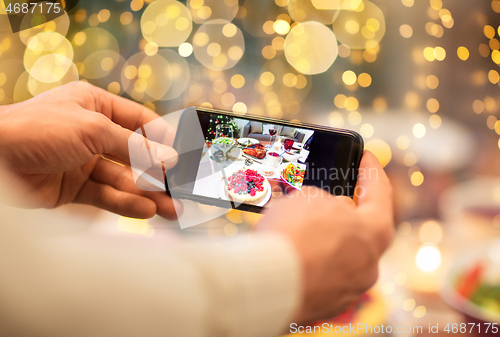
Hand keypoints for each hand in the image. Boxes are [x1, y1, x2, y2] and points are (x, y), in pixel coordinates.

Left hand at [0, 82, 181, 219]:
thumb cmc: (36, 128)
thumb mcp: (93, 129)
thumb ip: (134, 147)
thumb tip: (169, 159)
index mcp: (96, 106)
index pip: (140, 122)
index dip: (163, 139)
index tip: (184, 156)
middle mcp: (93, 133)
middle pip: (135, 155)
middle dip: (158, 173)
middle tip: (181, 190)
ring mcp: (84, 162)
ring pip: (124, 179)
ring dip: (148, 194)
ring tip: (172, 209)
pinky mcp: (75, 188)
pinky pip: (107, 195)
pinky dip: (126, 203)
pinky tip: (146, 210)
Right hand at [257, 150, 393, 323]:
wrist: (268, 284)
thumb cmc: (293, 236)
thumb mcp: (308, 197)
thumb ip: (325, 200)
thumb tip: (324, 212)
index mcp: (374, 232)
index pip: (380, 192)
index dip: (371, 170)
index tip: (366, 158)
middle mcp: (368, 263)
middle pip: (360, 229)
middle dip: (341, 210)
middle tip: (325, 196)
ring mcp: (349, 288)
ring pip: (339, 254)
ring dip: (322, 239)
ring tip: (296, 226)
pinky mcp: (326, 305)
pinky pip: (321, 275)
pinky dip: (310, 262)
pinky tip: (291, 251)